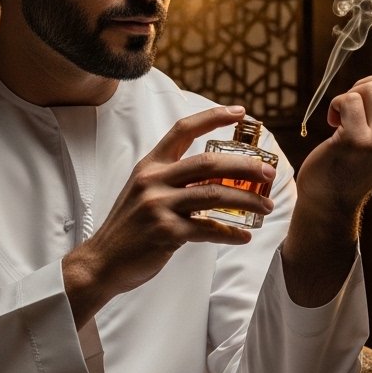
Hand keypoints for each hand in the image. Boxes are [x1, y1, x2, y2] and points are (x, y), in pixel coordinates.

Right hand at [61, 105, 275, 324]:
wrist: (102, 261)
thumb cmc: (129, 227)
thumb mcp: (144, 192)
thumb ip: (173, 180)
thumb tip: (217, 176)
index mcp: (150, 165)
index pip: (183, 129)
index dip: (213, 116)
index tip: (240, 111)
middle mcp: (154, 180)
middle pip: (209, 162)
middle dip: (245, 166)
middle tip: (269, 173)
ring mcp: (159, 206)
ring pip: (215, 194)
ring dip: (247, 201)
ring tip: (266, 206)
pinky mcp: (165, 232)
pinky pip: (208, 229)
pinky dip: (230, 233)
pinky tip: (244, 236)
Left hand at [297, 59, 371, 220]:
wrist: (333, 196)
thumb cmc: (365, 162)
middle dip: (371, 82)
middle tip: (357, 101)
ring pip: (370, 88)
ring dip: (352, 95)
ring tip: (345, 115)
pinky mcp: (355, 141)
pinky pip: (349, 99)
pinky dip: (336, 105)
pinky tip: (334, 121)